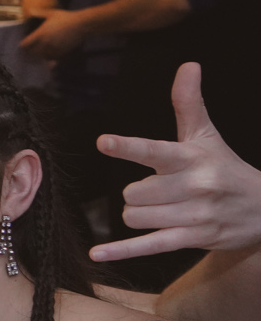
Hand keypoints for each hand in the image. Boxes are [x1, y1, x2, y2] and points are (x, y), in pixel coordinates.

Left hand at [18, 8, 86, 61]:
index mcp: (41, 33)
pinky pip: (54, 58)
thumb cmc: (66, 17)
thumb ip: (39, 12)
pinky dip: (51, 58)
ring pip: (43, 56)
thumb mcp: (51, 13)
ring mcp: (55, 48)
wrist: (82, 24)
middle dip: (31, 52)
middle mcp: (46, 42)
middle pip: (33, 52)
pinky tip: (51, 54)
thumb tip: (30, 10)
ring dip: (41, 56)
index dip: (23, 45)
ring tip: (40, 54)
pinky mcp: (63, 52)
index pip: (26, 44)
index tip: (23, 45)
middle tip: (30, 51)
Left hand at [92, 64, 260, 261]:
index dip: (128, 146)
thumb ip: (189, 103)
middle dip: (137, 194)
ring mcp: (194, 215)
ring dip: (138, 215)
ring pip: (135, 217)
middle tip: (161, 190)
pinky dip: (121, 252)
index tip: (103, 141)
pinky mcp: (193, 238)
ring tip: (162, 208)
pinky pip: (149, 246)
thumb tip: (189, 65)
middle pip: (133, 193)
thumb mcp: (207, 136)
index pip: (154, 150)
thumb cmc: (223, 167)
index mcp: (191, 158)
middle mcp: (193, 186)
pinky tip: (96, 255)